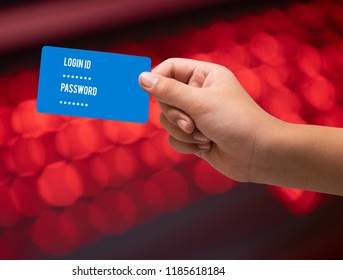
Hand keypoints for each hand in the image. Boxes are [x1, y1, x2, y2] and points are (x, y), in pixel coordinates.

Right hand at [139, 58, 279, 182]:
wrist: (258, 155)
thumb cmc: (235, 121)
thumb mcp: (199, 102)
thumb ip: (168, 91)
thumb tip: (141, 78)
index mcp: (204, 75)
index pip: (170, 68)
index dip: (157, 79)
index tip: (148, 91)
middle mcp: (198, 93)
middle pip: (164, 98)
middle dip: (176, 115)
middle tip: (191, 123)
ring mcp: (196, 116)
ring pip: (167, 121)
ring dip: (183, 132)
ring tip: (204, 137)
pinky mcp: (194, 136)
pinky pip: (174, 138)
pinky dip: (186, 145)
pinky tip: (205, 147)